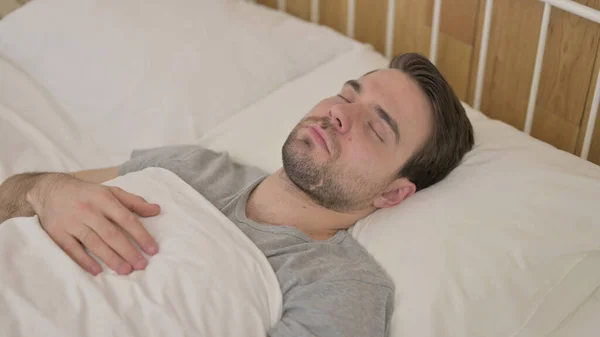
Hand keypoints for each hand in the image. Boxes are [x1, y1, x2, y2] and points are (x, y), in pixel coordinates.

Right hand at [27, 173, 160, 275]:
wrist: (50, 190)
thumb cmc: (87, 194)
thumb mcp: (111, 192)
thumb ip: (134, 202)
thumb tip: (156, 210)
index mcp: (104, 198)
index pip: (126, 218)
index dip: (141, 235)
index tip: (152, 250)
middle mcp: (88, 210)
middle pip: (111, 233)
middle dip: (128, 251)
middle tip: (141, 265)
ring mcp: (71, 222)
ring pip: (94, 243)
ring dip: (110, 258)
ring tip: (125, 270)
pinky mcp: (57, 232)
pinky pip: (72, 249)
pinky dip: (84, 261)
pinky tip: (97, 271)